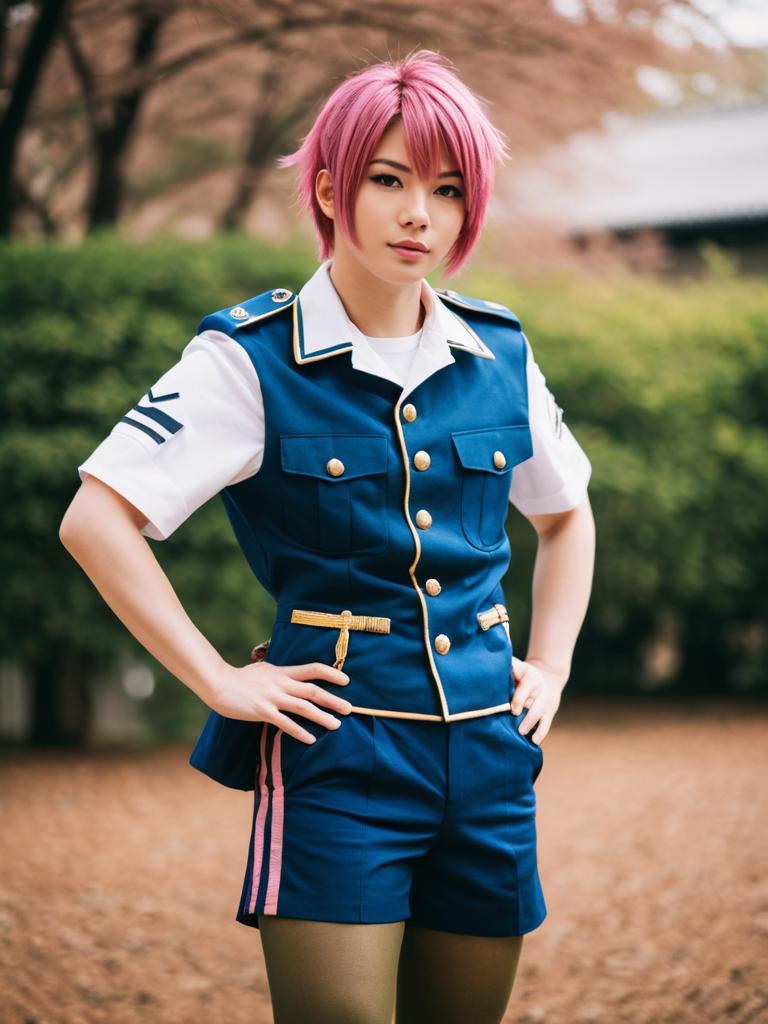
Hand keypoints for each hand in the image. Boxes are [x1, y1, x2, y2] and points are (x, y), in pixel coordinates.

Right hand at [208, 661, 352, 744]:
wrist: (218, 683)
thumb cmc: (240, 678)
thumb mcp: (263, 669)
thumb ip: (279, 673)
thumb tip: (290, 674)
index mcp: (283, 672)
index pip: (312, 669)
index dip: (331, 673)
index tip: (346, 680)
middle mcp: (281, 683)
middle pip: (313, 690)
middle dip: (333, 699)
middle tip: (350, 708)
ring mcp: (272, 697)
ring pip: (303, 707)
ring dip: (322, 717)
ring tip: (336, 725)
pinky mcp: (263, 711)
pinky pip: (285, 723)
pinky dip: (300, 732)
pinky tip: (311, 739)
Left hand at [510, 656, 565, 745]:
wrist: (548, 676)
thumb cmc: (523, 672)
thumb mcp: (519, 665)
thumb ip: (510, 666)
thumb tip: (496, 665)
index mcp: (532, 678)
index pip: (528, 688)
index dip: (520, 699)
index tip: (514, 710)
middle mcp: (541, 691)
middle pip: (537, 706)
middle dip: (529, 718)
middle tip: (520, 730)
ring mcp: (547, 703)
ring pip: (543, 717)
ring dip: (536, 728)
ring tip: (529, 739)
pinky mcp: (549, 713)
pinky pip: (546, 725)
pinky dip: (541, 734)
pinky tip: (534, 743)